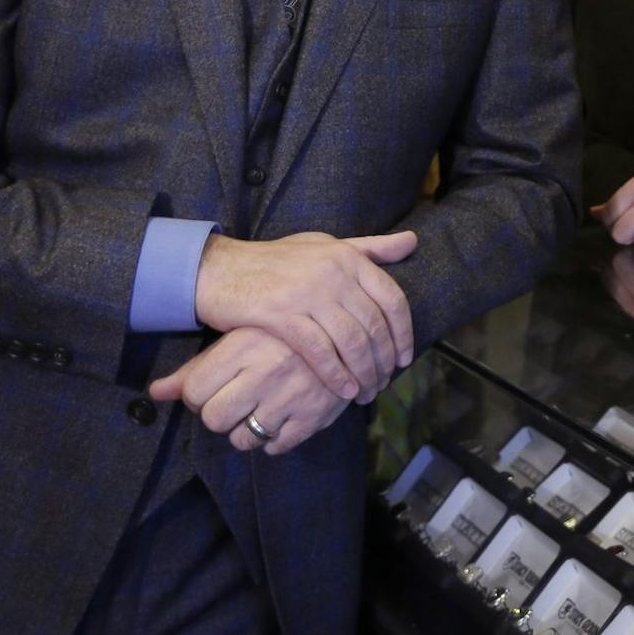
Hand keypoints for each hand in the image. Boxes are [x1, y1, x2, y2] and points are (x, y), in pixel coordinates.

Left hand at [150, 327, 349, 456]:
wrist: (349, 332)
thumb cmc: (283, 335)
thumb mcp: (239, 339)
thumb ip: (196, 368)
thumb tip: (154, 393)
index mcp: (243, 346)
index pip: (194, 391)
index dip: (198, 395)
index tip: (214, 387)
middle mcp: (265, 372)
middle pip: (214, 418)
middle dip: (220, 415)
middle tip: (236, 402)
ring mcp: (291, 397)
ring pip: (244, 439)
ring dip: (246, 431)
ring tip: (260, 410)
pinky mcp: (314, 417)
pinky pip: (275, 447)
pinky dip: (274, 439)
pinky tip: (282, 417)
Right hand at [193, 229, 417, 403]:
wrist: (221, 269)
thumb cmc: (276, 260)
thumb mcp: (325, 245)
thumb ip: (370, 247)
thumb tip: (412, 241)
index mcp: (348, 256)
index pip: (392, 299)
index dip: (403, 334)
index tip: (405, 359)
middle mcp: (334, 273)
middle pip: (374, 326)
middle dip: (384, 361)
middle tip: (383, 384)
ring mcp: (308, 293)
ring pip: (351, 342)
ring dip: (363, 373)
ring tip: (366, 393)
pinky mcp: (281, 314)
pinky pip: (320, 351)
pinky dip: (336, 375)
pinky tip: (343, 391)